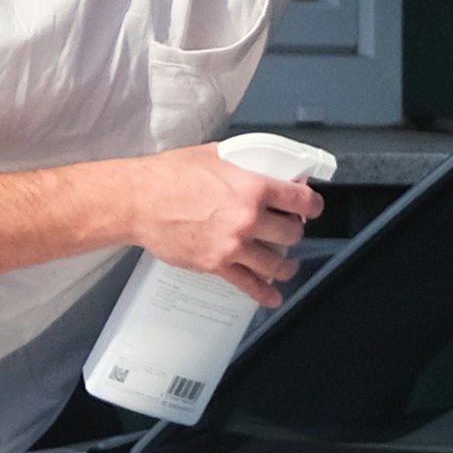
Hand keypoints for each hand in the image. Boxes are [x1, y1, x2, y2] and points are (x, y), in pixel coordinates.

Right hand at [127, 146, 314, 299]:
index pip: (301, 201)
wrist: (140, 201)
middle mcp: (248, 218)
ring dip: (285, 264)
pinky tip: (272, 295)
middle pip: (292, 234)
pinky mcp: (216, 264)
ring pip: (276, 263)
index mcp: (253, 188)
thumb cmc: (170, 176)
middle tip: (288, 230)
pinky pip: (249, 285)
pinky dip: (264, 293)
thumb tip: (261, 164)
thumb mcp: (215, 156)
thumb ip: (244, 163)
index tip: (311, 208)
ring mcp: (233, 245)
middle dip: (293, 232)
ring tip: (286, 263)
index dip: (312, 205)